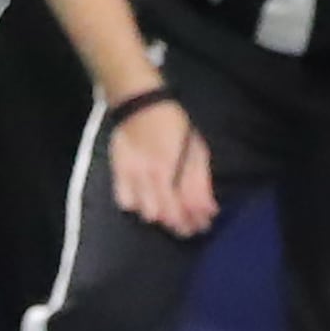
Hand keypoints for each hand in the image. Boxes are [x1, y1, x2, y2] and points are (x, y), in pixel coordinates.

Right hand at [106, 92, 216, 236]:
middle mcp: (155, 176)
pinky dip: (137, 206)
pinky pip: (126, 202)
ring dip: (161, 218)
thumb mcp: (197, 148)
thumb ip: (201, 181)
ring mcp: (135, 176)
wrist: (140, 104)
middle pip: (169, 216)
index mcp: (177, 169)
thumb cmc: (174, 125)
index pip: (188, 207)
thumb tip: (210, 209)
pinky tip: (145, 202)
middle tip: (189, 226)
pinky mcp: (119, 174)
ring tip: (170, 216)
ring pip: (148, 214)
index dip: (198, 220)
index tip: (204, 223)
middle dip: (182, 225)